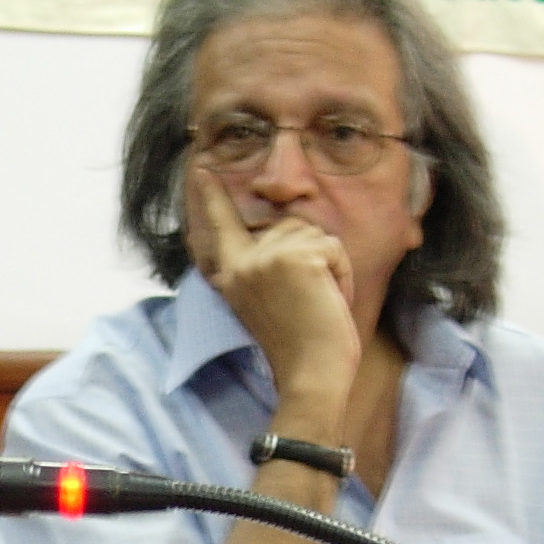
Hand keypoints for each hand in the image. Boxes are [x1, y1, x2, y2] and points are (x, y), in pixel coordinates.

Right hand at [188, 167, 360, 415]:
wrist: (309, 376)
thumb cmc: (298, 347)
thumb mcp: (268, 300)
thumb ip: (266, 265)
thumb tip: (283, 228)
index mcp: (232, 273)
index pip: (221, 225)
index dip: (211, 196)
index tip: (201, 168)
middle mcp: (243, 261)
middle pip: (291, 225)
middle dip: (312, 257)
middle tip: (306, 303)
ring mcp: (268, 257)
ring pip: (316, 236)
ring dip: (329, 268)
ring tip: (317, 304)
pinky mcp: (297, 258)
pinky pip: (333, 249)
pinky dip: (342, 275)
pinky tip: (328, 302)